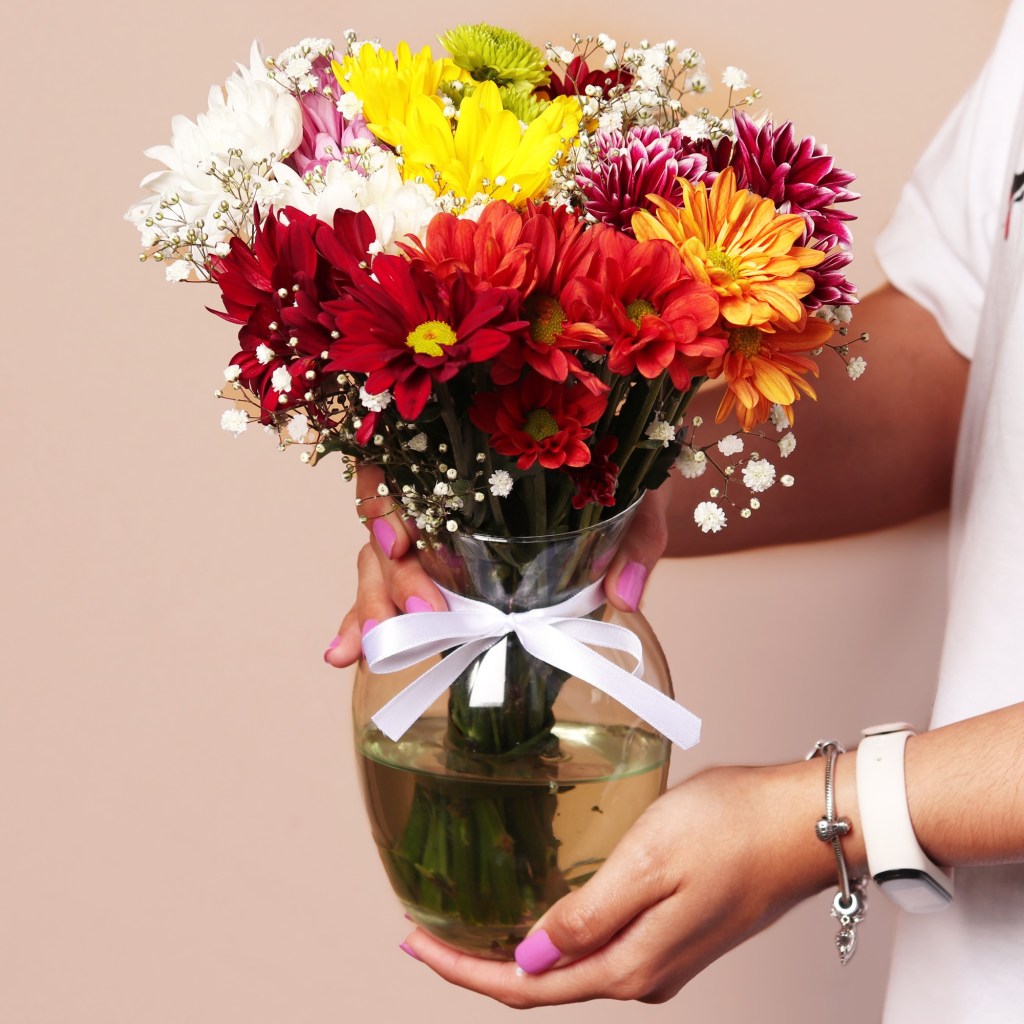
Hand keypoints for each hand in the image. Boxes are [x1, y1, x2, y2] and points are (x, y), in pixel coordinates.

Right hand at [323, 467, 674, 666]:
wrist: (624, 492)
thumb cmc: (617, 481)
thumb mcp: (636, 497)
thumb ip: (635, 539)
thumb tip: (626, 594)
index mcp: (478, 459)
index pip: (404, 464)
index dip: (390, 498)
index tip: (401, 538)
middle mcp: (443, 494)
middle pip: (388, 526)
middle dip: (394, 575)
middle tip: (424, 613)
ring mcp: (433, 538)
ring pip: (378, 563)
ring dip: (370, 606)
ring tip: (364, 650)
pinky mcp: (437, 577)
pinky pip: (391, 596)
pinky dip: (366, 626)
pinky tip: (347, 655)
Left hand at [398, 759, 841, 1005]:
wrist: (800, 824)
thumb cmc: (730, 831)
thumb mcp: (645, 863)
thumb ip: (585, 917)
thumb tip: (527, 957)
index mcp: (630, 965)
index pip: (524, 987)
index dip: (462, 970)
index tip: (413, 944)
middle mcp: (642, 975)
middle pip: (540, 987)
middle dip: (477, 965)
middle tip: (424, 934)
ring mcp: (660, 958)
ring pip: (567, 969)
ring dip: (513, 954)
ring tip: (467, 925)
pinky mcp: (672, 934)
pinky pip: (595, 950)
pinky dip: (553, 939)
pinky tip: (538, 914)